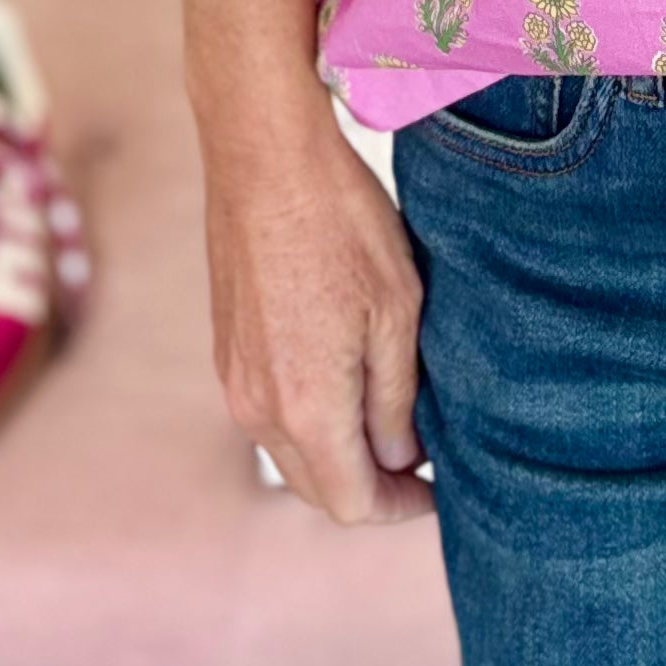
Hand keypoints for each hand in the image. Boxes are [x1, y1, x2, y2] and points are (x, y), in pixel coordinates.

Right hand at [203, 109, 434, 525]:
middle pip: (318, 488)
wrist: (264, 156)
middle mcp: (258, 409)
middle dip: (370, 487)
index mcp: (305, 408)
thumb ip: (396, 402)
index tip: (438, 488)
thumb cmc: (340, 224)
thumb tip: (398, 459)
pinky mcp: (227, 349)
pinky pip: (270, 413)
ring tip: (390, 415)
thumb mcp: (397, 312)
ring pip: (291, 453)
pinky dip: (309, 418)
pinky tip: (345, 377)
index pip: (352, 504)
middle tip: (420, 458)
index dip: (400, 508)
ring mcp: (235, 380)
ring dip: (339, 453)